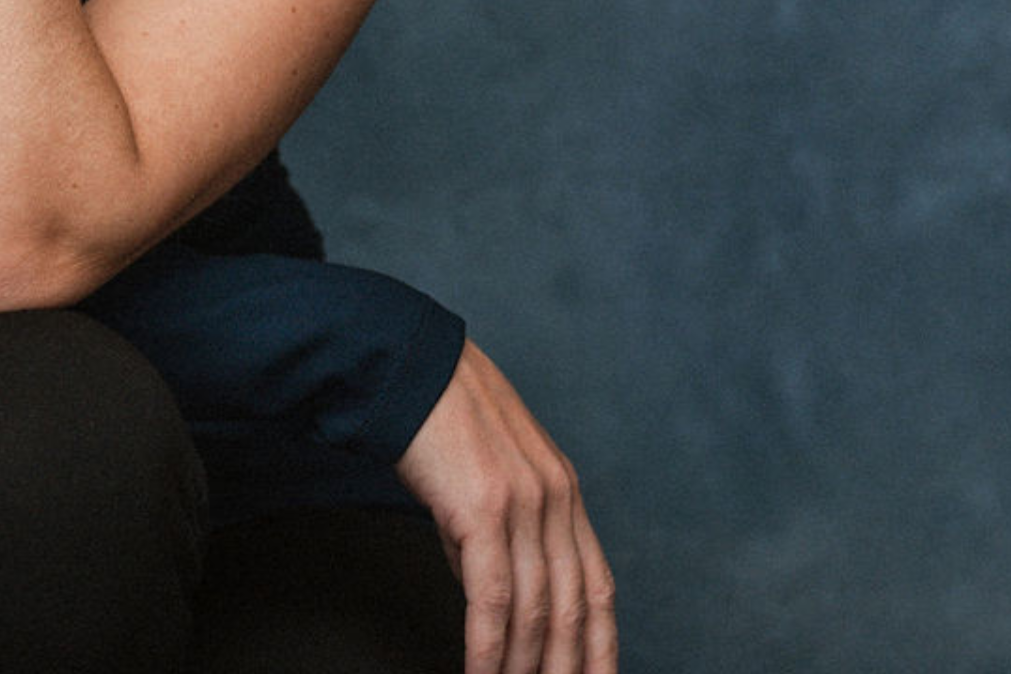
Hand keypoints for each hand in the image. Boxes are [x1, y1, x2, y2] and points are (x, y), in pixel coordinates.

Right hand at [395, 341, 617, 673]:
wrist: (409, 366)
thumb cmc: (440, 415)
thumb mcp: (491, 471)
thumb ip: (503, 530)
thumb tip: (493, 595)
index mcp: (564, 489)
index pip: (598, 587)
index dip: (602, 646)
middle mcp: (554, 498)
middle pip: (574, 608)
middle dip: (565, 667)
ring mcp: (523, 503)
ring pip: (536, 610)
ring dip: (524, 666)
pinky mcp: (483, 509)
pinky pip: (493, 598)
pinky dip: (489, 647)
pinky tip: (481, 673)